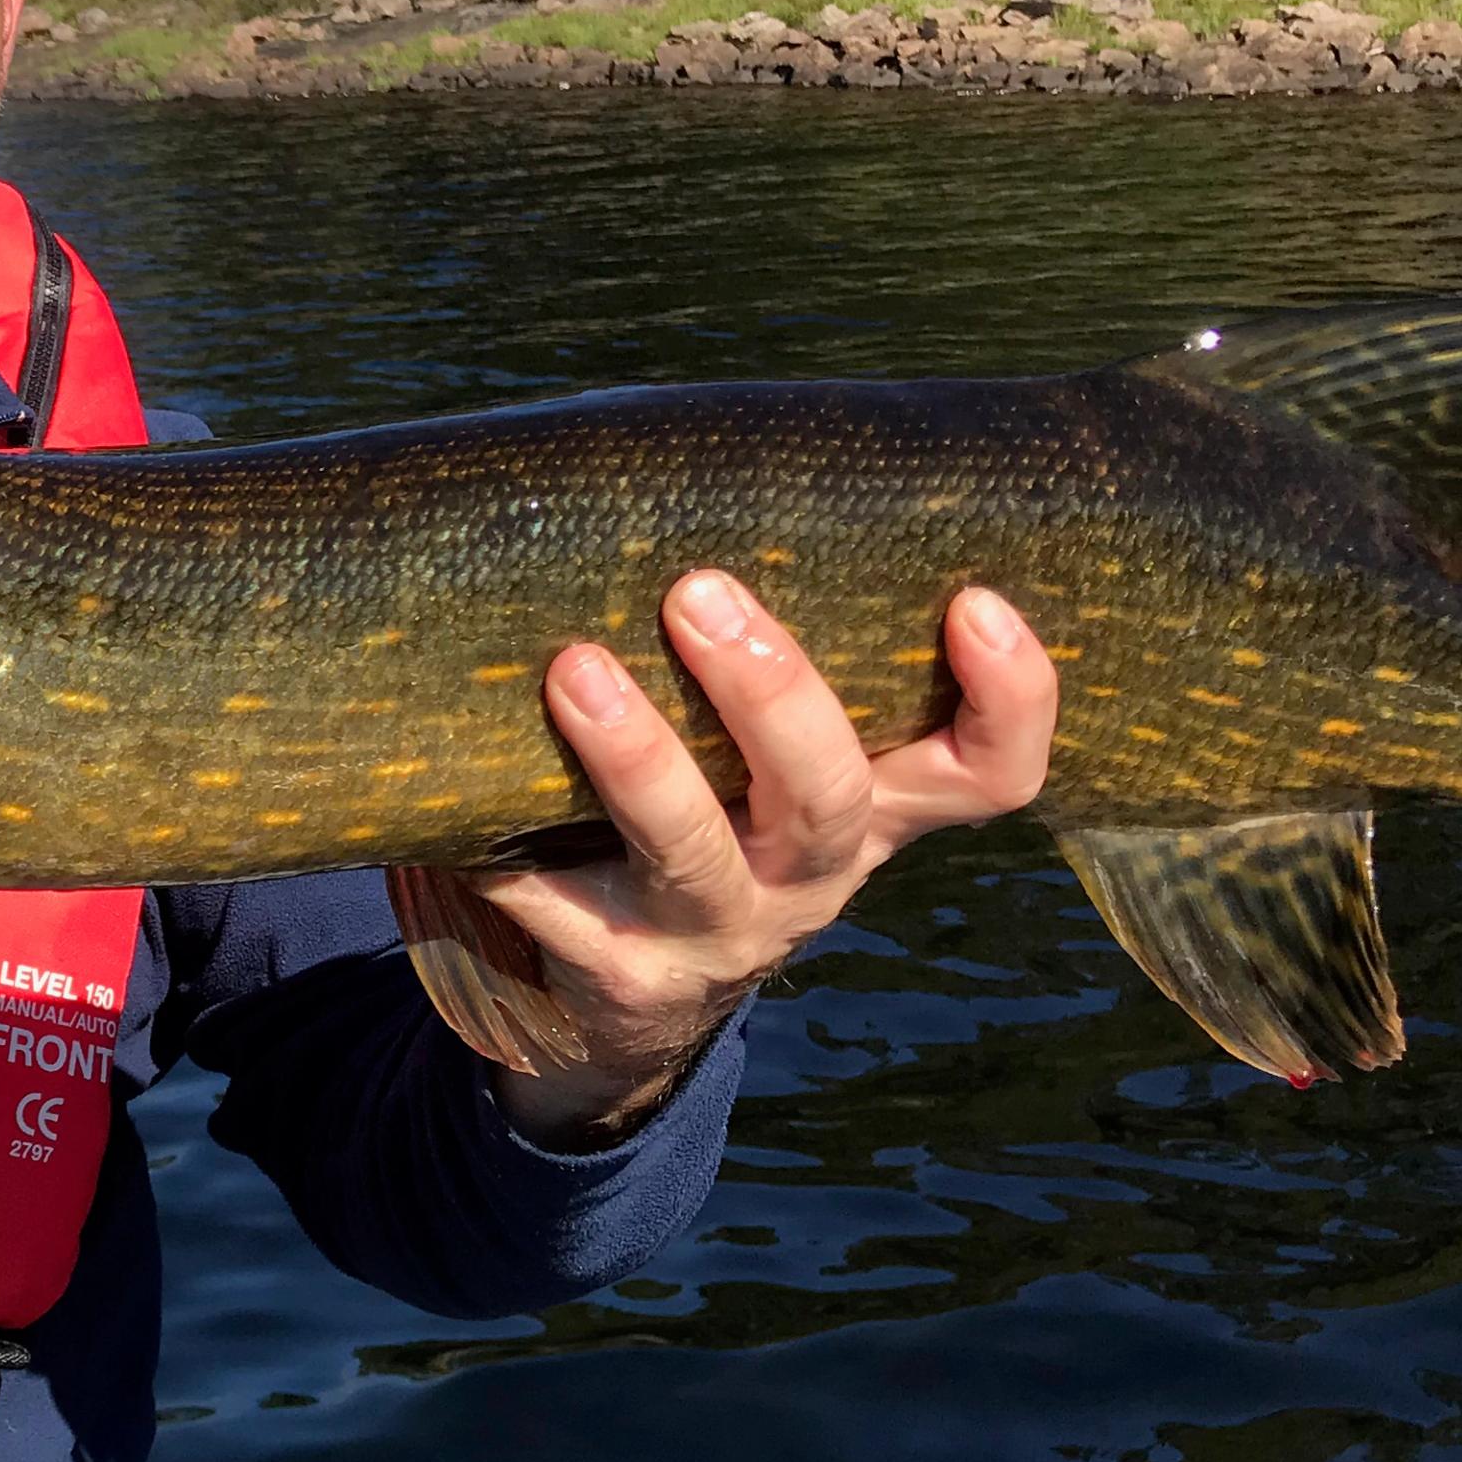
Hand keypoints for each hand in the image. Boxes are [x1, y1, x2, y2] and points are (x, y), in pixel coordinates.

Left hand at [450, 577, 1057, 1145]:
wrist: (628, 996)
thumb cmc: (706, 809)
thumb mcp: (766, 755)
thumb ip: (767, 660)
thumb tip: (700, 465)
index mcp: (873, 809)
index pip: (991, 772)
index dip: (1010, 700)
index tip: (975, 599)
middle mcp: (810, 879)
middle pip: (829, 797)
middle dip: (772, 692)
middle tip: (698, 592)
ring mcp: (715, 935)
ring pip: (693, 852)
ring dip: (637, 759)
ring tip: (574, 669)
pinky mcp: (616, 976)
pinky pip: (552, 903)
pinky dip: (503, 848)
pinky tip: (452, 794)